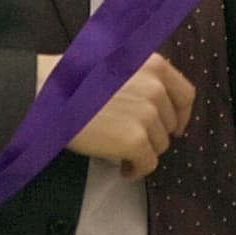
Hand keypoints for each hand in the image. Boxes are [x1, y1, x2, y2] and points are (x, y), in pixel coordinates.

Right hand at [39, 52, 194, 178]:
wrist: (49, 98)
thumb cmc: (76, 81)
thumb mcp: (119, 64)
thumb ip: (144, 78)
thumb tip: (159, 102)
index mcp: (155, 65)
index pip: (186, 95)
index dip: (181, 115)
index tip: (173, 128)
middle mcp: (157, 87)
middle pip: (170, 124)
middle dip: (153, 135)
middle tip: (132, 142)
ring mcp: (147, 114)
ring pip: (160, 145)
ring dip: (143, 153)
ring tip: (121, 154)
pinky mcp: (134, 139)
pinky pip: (147, 164)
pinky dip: (136, 170)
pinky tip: (122, 169)